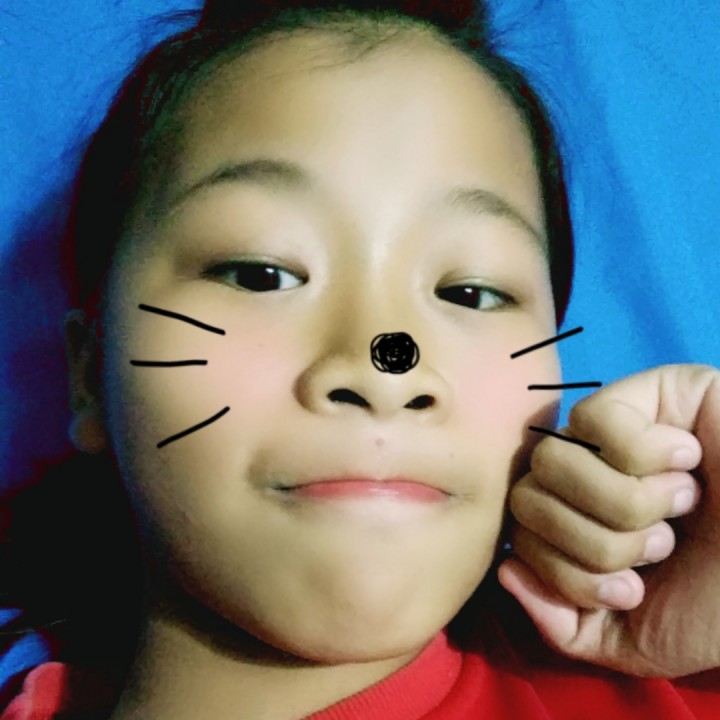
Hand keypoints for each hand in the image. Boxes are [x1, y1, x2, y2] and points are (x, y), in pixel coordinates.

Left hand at [498, 363, 719, 677]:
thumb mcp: (639, 636)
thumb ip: (566, 625)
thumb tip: (507, 571)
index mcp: (576, 526)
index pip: (519, 538)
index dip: (568, 575)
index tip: (635, 589)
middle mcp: (581, 476)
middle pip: (529, 501)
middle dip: (600, 543)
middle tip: (664, 544)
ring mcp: (604, 433)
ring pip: (553, 462)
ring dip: (626, 503)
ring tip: (681, 506)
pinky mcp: (639, 393)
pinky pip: (594, 418)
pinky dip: (646, 453)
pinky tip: (688, 459)